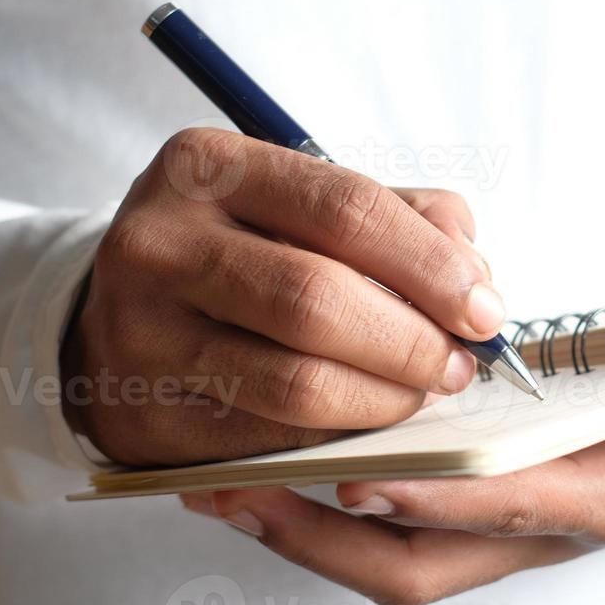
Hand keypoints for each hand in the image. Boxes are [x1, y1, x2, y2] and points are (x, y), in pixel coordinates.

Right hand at [62, 127, 502, 465]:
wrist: (119, 313)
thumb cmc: (240, 248)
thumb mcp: (301, 202)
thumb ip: (396, 217)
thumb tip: (473, 268)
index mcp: (207, 166)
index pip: (345, 209)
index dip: (431, 265)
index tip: (484, 307)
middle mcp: (159, 242)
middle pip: (317, 300)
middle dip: (413, 341)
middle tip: (459, 365)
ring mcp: (140, 332)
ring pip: (295, 383)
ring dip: (384, 398)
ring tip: (422, 394)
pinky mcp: (142, 414)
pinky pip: (268, 439)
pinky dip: (336, 437)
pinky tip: (364, 421)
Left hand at [180, 314, 604, 604]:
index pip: (526, 506)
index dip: (452, 496)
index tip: (369, 469)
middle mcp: (546, 526)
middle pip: (425, 559)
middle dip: (330, 534)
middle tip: (237, 488)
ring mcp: (501, 523)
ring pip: (387, 550)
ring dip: (303, 523)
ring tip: (212, 480)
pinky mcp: (474, 503)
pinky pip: (383, 520)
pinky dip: (318, 501)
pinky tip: (256, 457)